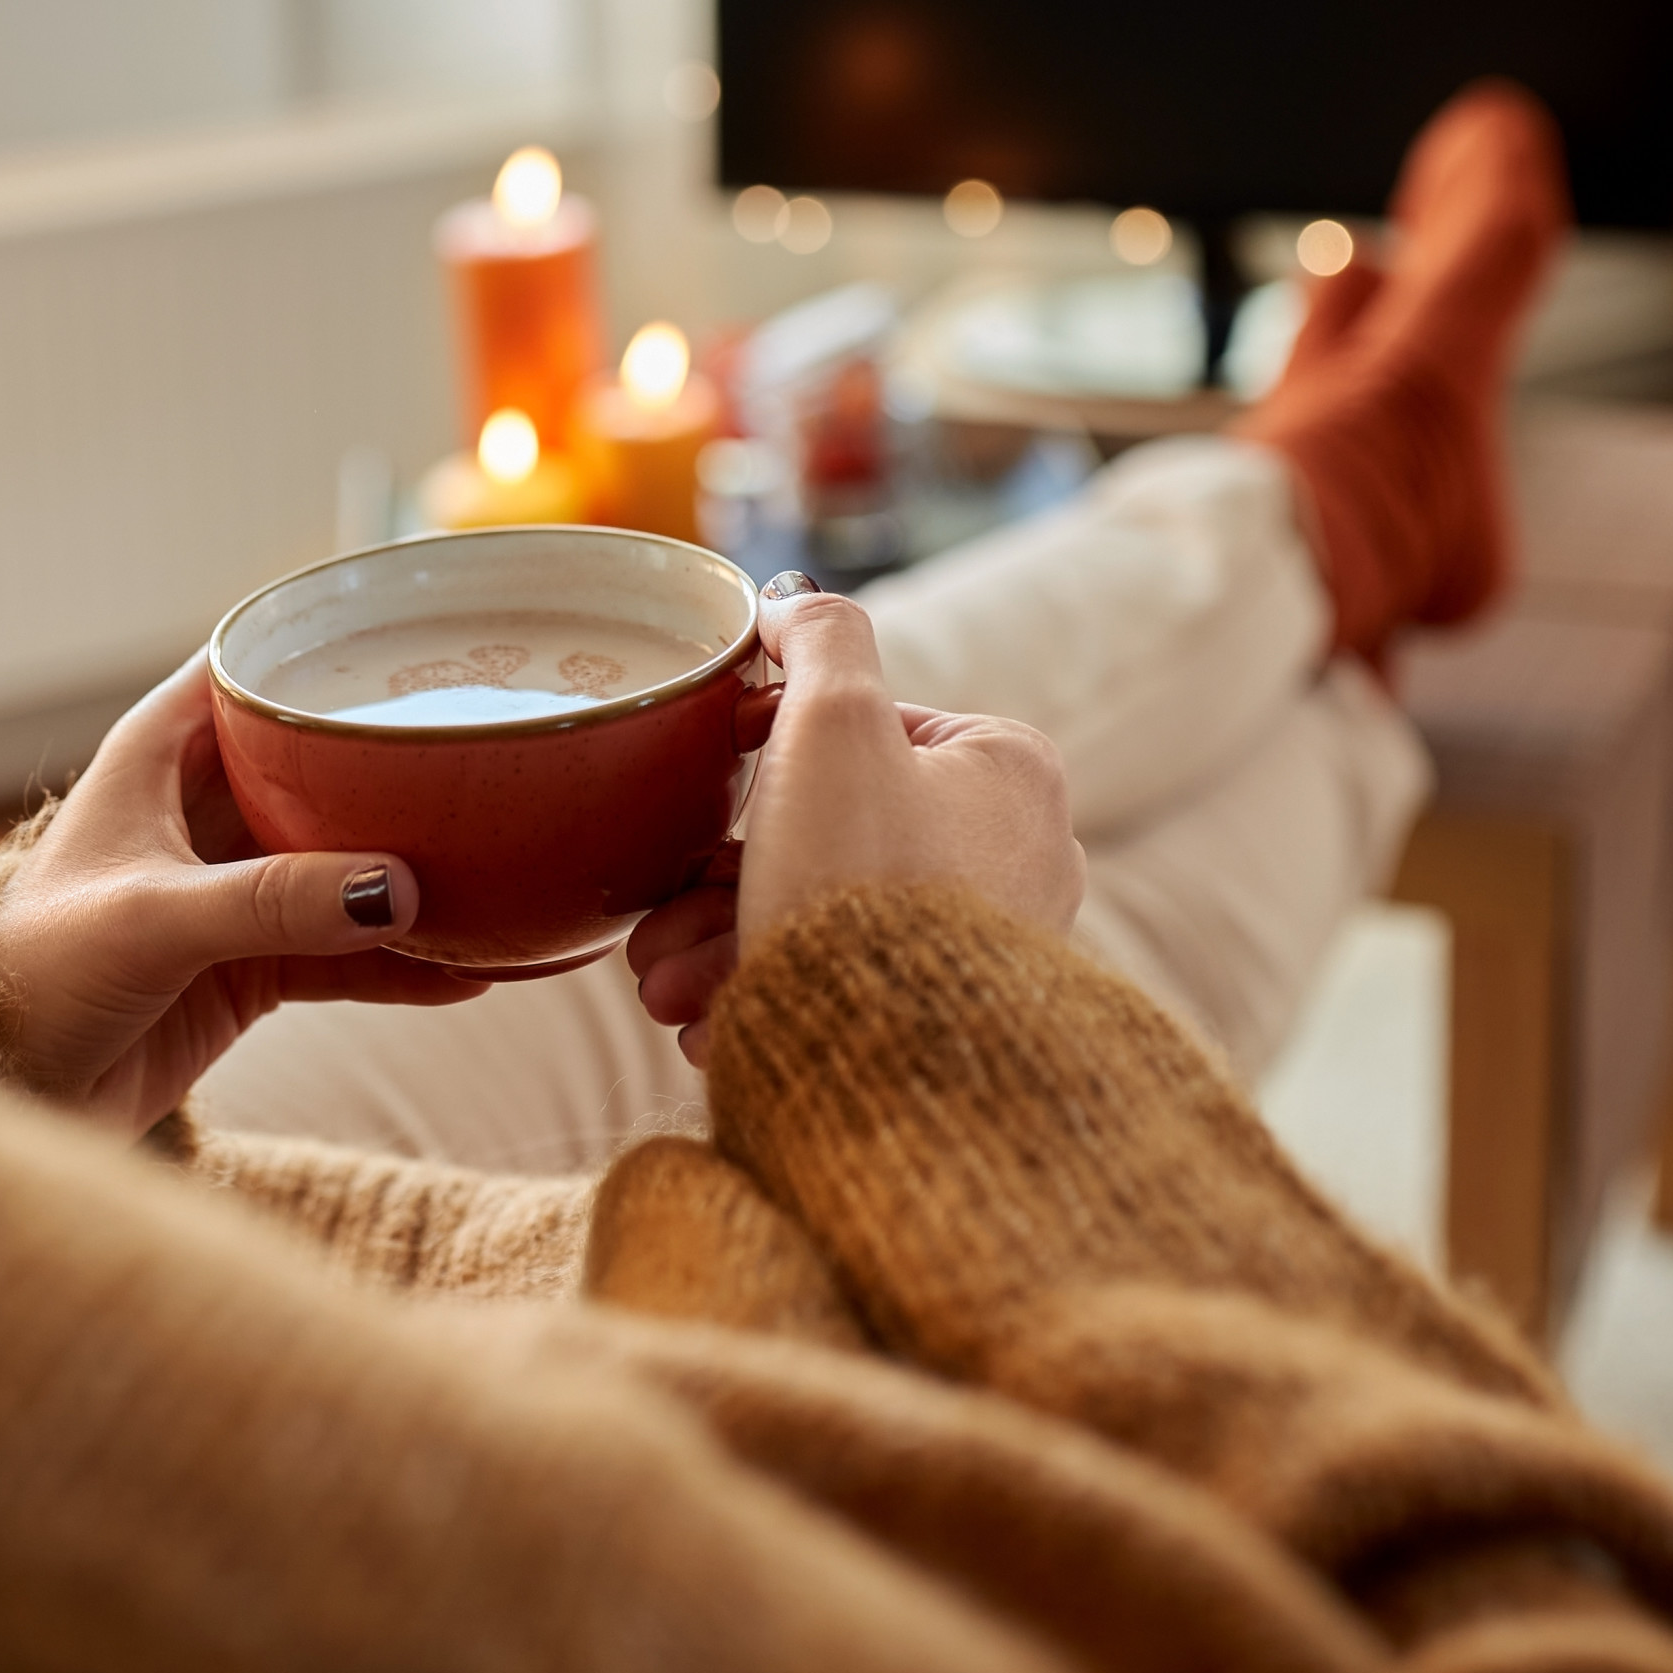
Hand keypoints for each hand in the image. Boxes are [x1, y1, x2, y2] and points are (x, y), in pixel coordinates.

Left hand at [0, 656, 484, 1129]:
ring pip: (345, 862)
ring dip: (416, 872)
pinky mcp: (248, 969)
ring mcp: (232, 891)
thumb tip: (398, 889)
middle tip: (496, 753)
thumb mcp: (150, 922)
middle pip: (321, 762)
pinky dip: (404, 964)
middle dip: (401, 763)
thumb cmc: (30, 980)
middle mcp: (201, 810)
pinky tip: (478, 971)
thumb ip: (270, 902)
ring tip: (508, 870)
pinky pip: (346, 955)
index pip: (253, 668)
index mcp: (159, 756)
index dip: (327, 647)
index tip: (423, 638)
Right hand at [630, 578, 1082, 1062]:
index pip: (868, 731)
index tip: (706, 789)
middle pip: (828, 835)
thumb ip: (819, 639)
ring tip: (663, 991)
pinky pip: (842, 988)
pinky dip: (765, 997)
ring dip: (718, 946)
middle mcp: (1019, 856)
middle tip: (653, 929)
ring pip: (822, 916)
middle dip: (717, 885)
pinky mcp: (952, 1024)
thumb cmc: (868, 883)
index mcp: (1011, 770)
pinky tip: (711, 1025)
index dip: (767, 754)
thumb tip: (792, 601)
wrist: (894, 1071)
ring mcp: (986, 947)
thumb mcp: (833, 723)